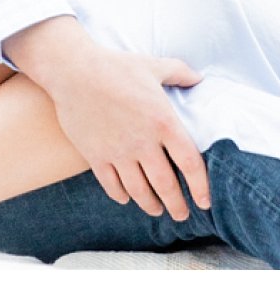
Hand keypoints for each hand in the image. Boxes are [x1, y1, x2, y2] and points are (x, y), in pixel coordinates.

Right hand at [16, 26, 208, 220]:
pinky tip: (126, 198)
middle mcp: (143, 142)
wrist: (74, 72)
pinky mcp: (96, 156)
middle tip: (181, 215)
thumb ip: (180, 73)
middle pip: (165, 184)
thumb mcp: (154, 66)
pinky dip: (121, 196)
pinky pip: (111, 185)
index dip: (200, 185)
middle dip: (176, 205)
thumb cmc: (116, 66)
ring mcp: (118, 152)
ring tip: (157, 210)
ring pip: (139, 190)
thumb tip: (199, 78)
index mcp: (163, 122)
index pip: (189, 162)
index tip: (205, 201)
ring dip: (150, 205)